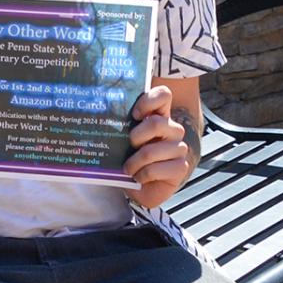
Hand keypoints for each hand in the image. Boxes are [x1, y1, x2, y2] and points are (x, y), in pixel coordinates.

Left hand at [123, 85, 194, 209]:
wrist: (140, 187)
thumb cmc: (131, 158)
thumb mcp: (124, 139)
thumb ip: (123, 125)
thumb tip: (102, 114)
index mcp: (160, 116)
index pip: (164, 95)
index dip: (149, 100)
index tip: (135, 114)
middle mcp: (173, 129)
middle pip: (157, 123)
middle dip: (136, 136)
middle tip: (129, 146)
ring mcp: (179, 148)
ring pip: (153, 150)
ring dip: (134, 162)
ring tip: (128, 168)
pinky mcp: (180, 167)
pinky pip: (156, 169)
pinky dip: (142, 175)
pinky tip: (139, 177)